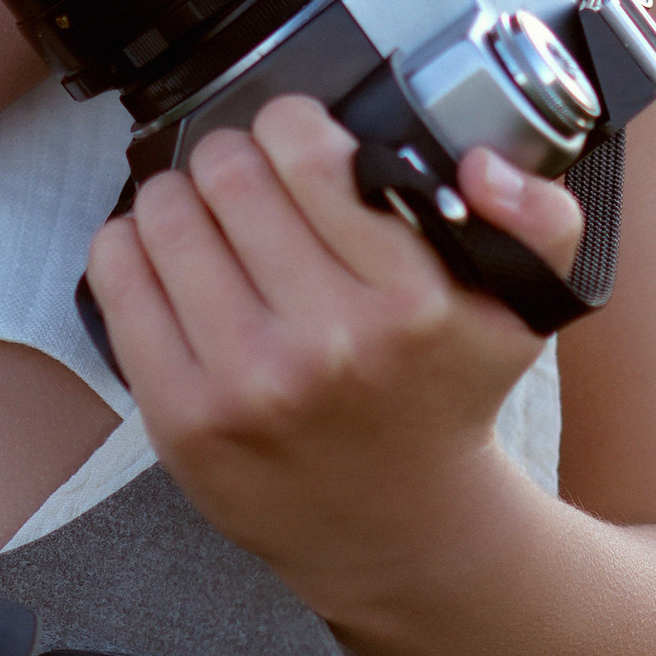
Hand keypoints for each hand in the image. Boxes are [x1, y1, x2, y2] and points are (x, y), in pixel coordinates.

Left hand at [85, 93, 578, 601]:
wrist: (398, 530)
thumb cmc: (443, 396)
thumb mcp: (523, 308)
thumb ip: (538, 218)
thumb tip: (482, 166)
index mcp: (410, 303)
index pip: (304, 150)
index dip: (292, 126)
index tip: (299, 144)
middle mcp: (327, 344)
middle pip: (227, 173)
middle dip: (235, 159)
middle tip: (249, 181)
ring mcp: (246, 384)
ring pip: (166, 214)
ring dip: (180, 197)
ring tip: (208, 217)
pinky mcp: (181, 418)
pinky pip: (117, 277)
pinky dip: (131, 247)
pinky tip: (166, 259)